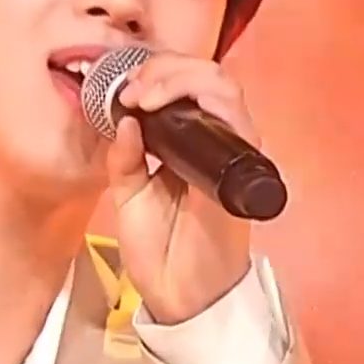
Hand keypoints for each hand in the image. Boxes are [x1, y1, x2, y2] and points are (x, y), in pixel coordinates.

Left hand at [105, 53, 257, 324]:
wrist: (180, 294)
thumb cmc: (161, 249)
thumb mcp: (129, 193)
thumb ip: (125, 156)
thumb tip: (123, 118)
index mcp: (188, 144)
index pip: (185, 85)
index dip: (156, 73)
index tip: (123, 89)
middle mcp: (215, 141)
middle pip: (208, 76)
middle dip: (167, 69)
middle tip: (134, 89)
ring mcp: (231, 153)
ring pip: (225, 87)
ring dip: (181, 79)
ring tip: (146, 96)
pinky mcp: (240, 169)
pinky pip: (238, 120)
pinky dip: (207, 101)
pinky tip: (169, 109)